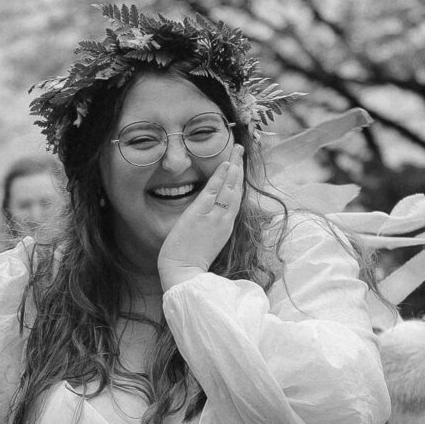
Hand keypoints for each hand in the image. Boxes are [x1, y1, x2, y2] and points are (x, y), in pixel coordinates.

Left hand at [157, 143, 243, 288]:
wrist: (183, 274)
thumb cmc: (190, 262)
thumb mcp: (207, 242)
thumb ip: (210, 226)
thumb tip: (206, 214)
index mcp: (225, 227)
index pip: (235, 200)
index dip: (238, 182)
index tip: (239, 167)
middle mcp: (224, 221)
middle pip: (236, 190)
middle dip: (239, 168)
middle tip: (241, 149)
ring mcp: (214, 217)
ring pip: (229, 188)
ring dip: (234, 167)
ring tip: (237, 150)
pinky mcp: (200, 215)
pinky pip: (213, 192)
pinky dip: (220, 177)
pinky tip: (225, 163)